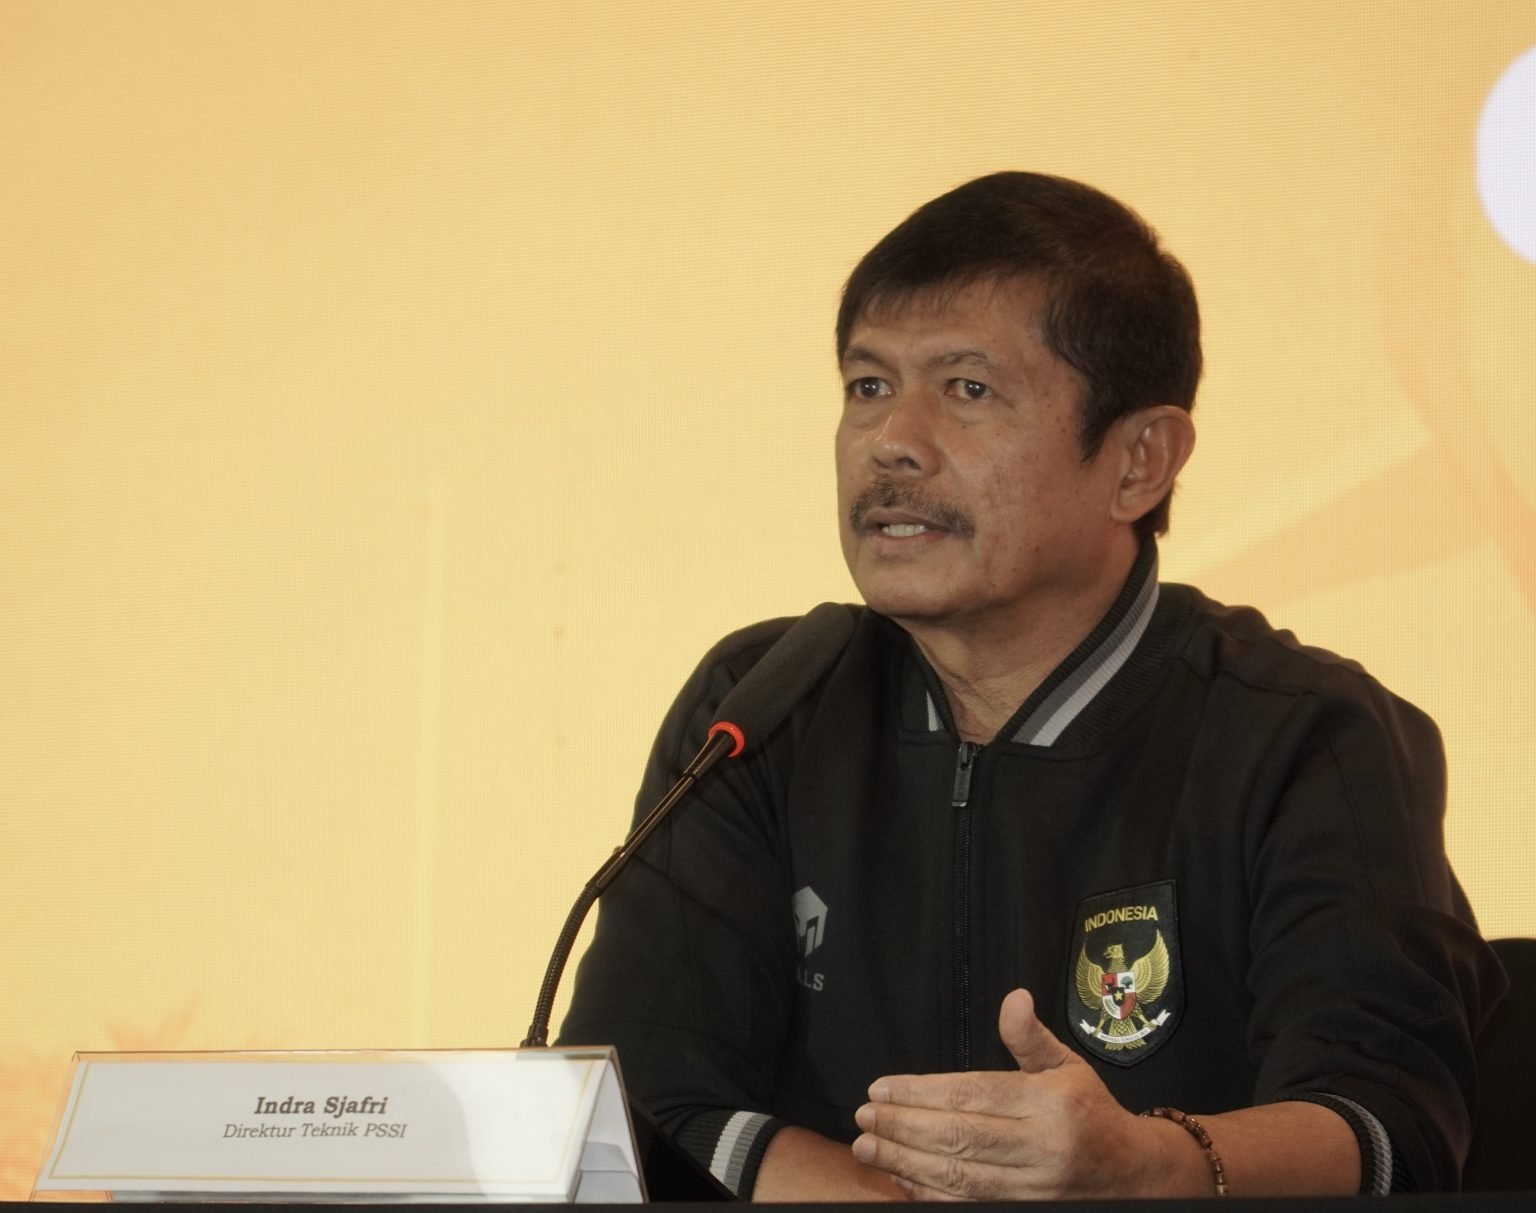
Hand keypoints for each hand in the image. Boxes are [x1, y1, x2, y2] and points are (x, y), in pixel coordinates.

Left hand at [850, 988, 1203, 1199]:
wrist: (1136, 1178)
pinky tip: (900, 1178)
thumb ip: (1030, 1038)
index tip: (881, 1088)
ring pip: (958, 1178)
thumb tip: (1012, 998)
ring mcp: (1033, 1190)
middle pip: (958, 1137)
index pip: (972, 1094)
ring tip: (868, 1147)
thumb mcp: (1068, 1068)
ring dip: (905, 1162)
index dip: (921, 1092)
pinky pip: (968, 1207)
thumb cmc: (1092, 1116)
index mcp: (1050, 1105)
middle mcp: (1041, 1149)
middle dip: (902, 1127)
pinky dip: (929, 1195)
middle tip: (864, 1117)